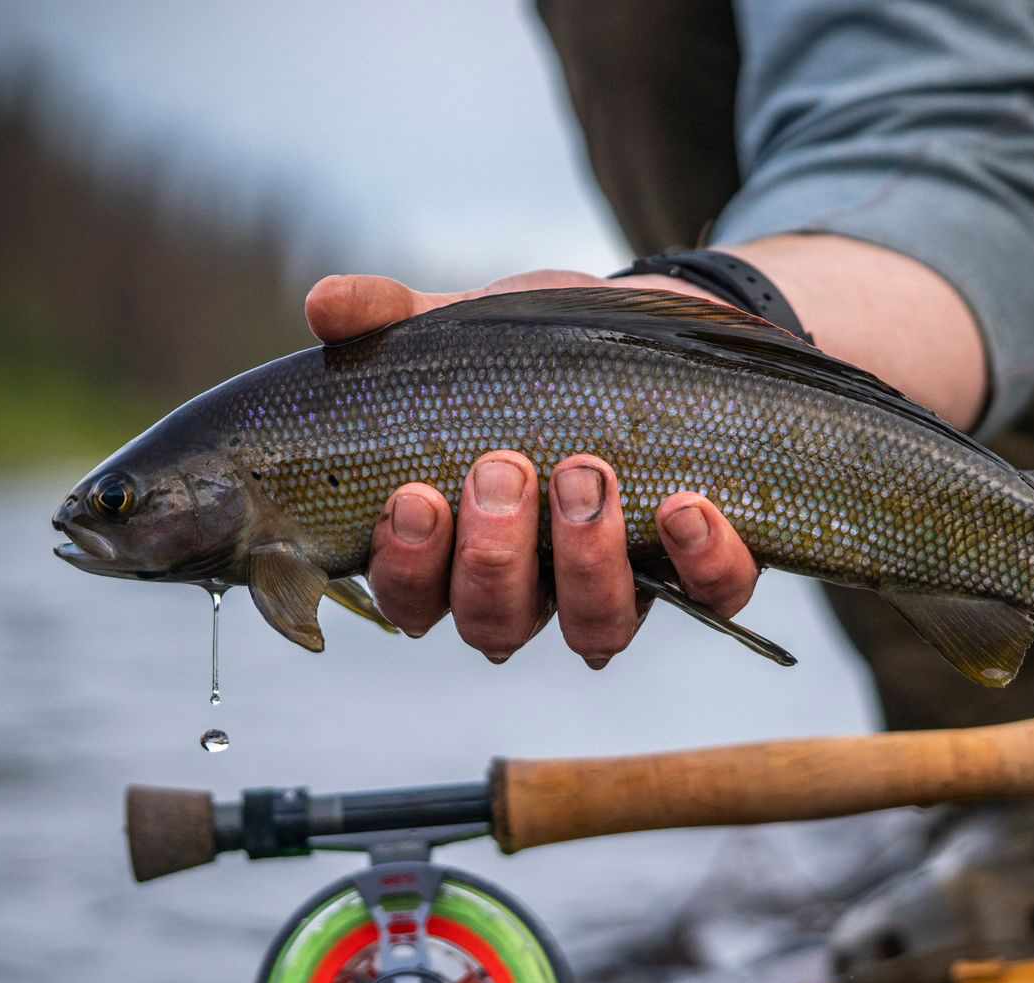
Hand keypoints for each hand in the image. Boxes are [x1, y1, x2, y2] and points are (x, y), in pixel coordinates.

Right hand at [305, 271, 761, 665]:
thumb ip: (393, 321)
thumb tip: (322, 303)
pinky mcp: (705, 566)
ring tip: (585, 473)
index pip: (413, 601)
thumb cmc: (537, 355)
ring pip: (595, 628)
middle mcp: (534, 590)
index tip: (417, 496)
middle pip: (495, 625)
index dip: (409, 567)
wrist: (656, 329)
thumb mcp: (464, 330)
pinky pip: (711, 596)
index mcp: (458, 552)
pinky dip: (701, 560)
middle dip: (494, 557)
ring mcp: (621, 585)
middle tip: (502, 469)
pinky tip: (687, 505)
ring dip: (586, 562)